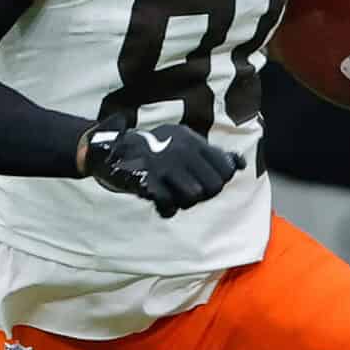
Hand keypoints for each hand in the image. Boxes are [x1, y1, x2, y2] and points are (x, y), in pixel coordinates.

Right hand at [82, 122, 242, 217]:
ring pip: (194, 197)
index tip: (203, 181)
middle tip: (185, 190)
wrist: (109, 151)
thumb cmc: (151, 150)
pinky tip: (159, 201)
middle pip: (213, 187)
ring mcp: (164, 165)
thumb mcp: (181, 142)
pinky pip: (169, 206)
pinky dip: (166, 209)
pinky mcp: (148, 181)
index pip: (226, 169)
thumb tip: (240, 164)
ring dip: (183, 201)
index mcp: (191, 140)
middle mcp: (181, 150)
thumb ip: (211, 154)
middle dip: (203, 194)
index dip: (219, 180)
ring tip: (171, 194)